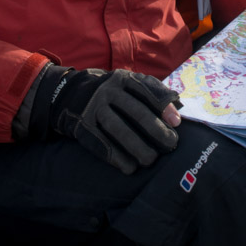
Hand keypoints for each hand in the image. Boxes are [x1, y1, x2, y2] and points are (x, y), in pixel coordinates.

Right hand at [32, 66, 180, 173]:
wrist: (69, 94)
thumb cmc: (112, 93)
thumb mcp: (128, 84)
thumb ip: (152, 93)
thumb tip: (177, 113)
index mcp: (123, 78)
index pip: (147, 90)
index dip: (163, 107)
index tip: (177, 124)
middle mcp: (108, 91)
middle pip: (136, 111)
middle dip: (156, 130)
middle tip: (171, 145)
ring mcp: (93, 107)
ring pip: (119, 129)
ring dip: (137, 147)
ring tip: (151, 159)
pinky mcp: (82, 125)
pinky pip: (101, 143)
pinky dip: (117, 157)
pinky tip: (130, 167)